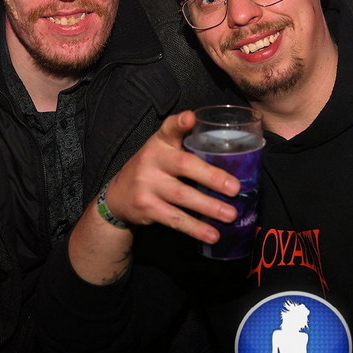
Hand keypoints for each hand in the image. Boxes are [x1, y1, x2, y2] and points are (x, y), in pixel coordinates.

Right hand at [106, 110, 240, 243]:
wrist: (118, 196)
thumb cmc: (153, 169)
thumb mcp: (163, 151)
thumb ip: (188, 148)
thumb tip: (233, 160)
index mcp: (160, 142)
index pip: (169, 128)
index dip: (180, 122)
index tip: (191, 118)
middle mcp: (152, 159)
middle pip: (184, 165)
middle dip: (211, 177)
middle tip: (235, 188)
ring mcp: (147, 183)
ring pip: (182, 195)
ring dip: (209, 206)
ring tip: (231, 215)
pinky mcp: (146, 206)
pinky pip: (174, 218)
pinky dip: (195, 227)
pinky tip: (212, 234)